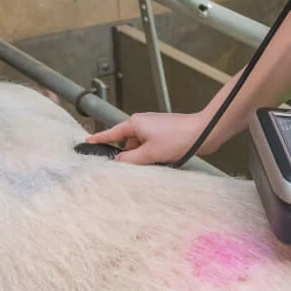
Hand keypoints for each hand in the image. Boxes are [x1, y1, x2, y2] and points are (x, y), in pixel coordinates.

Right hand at [86, 112, 218, 164]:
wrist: (204, 132)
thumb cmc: (178, 138)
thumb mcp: (149, 153)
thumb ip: (129, 160)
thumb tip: (117, 163)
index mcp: (134, 123)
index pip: (111, 133)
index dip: (98, 140)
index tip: (86, 143)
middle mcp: (142, 123)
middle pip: (127, 144)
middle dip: (130, 157)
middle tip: (136, 167)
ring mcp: (154, 129)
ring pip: (140, 148)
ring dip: (144, 158)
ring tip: (156, 163)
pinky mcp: (165, 134)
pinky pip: (151, 148)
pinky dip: (154, 155)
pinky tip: (163, 161)